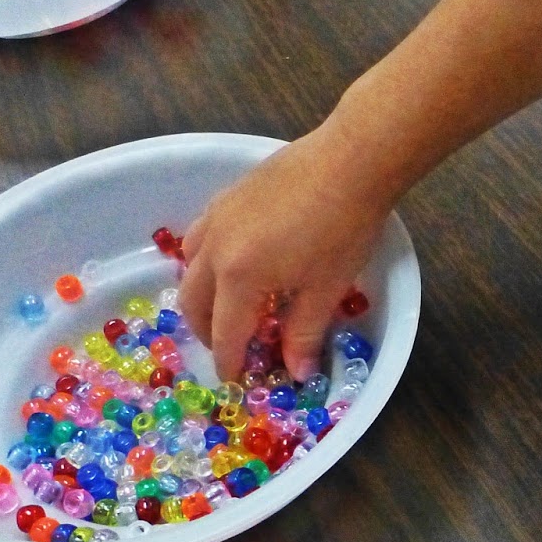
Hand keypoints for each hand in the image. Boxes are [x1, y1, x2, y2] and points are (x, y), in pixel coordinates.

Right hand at [178, 121, 393, 380]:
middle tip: (230, 348)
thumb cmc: (344, 229)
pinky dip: (203, 260)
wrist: (351, 162)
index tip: (235, 380)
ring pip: (189, 266)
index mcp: (239, 278)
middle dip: (207, 332)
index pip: (225, 333)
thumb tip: (297, 373)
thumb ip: (304, 334)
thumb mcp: (326, 289)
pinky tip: (228, 263)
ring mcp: (217, 217)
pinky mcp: (226, 196)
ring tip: (223, 308)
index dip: (229, 362)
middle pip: (193, 302)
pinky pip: (199, 236)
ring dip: (199, 296)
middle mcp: (216, 249)